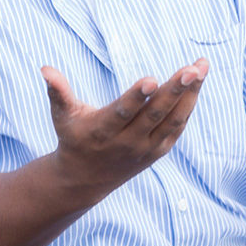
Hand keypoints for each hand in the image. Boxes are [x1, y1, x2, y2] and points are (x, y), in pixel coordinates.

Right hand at [42, 58, 208, 195]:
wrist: (86, 179)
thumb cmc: (74, 137)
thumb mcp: (63, 116)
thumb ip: (58, 92)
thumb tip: (44, 69)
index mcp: (103, 131)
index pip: (124, 112)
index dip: (137, 97)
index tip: (151, 79)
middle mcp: (128, 142)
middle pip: (155, 115)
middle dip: (174, 91)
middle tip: (191, 69)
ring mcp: (146, 148)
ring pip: (173, 120)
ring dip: (190, 94)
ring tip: (201, 66)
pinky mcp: (158, 150)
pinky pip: (178, 126)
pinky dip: (188, 105)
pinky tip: (197, 82)